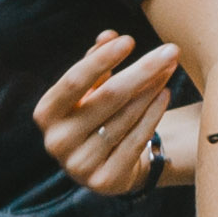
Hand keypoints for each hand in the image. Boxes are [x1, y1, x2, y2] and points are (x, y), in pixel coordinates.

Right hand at [32, 35, 183, 197]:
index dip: (102, 59)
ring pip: (126, 117)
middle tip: (170, 51)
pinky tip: (165, 94)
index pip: (74, 81)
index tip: (129, 40)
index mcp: (46, 114)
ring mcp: (80, 164)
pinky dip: (154, 114)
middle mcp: (58, 141)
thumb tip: (109, 36)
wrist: (101, 167)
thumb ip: (95, 63)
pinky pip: (136, 139)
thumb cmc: (93, 117)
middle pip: (108, 96)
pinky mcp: (104, 180)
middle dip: (143, 70)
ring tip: (170, 68)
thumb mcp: (88, 90)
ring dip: (153, 89)